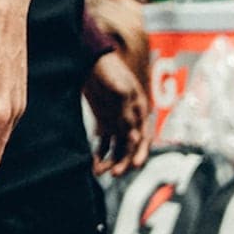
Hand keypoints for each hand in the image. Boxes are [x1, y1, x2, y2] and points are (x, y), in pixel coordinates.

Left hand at [84, 51, 149, 175]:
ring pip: (117, 148)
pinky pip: (104, 144)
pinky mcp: (103, 123)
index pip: (144, 137)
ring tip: (100, 172)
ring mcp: (117, 122)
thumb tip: (133, 135)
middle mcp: (130, 120)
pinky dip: (101, 155)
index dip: (140, 151)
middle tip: (115, 174)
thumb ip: (126, 110)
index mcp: (139, 111)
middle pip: (130, 147)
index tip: (135, 164)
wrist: (88, 59)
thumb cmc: (108, 69)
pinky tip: (95, 165)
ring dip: (112, 162)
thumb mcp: (120, 86)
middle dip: (124, 162)